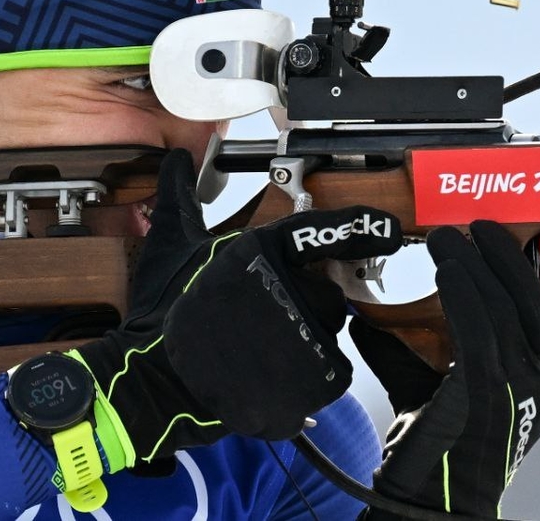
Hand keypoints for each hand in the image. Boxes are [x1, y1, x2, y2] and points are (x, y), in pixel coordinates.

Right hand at [72, 149, 401, 470]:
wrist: (152, 380)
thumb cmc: (162, 313)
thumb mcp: (170, 246)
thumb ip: (182, 198)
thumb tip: (175, 160)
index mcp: (260, 248)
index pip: (319, 233)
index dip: (358, 229)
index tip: (387, 229)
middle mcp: (287, 287)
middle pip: (326, 291)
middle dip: (303, 302)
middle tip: (260, 320)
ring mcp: (301, 334)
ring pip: (328, 330)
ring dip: (305, 339)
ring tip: (260, 349)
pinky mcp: (309, 379)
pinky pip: (331, 371)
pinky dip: (309, 376)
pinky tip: (271, 374)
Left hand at [353, 221, 539, 517]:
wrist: (432, 496)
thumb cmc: (436, 438)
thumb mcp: (433, 378)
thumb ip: (419, 340)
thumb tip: (373, 304)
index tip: (525, 238)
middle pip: (535, 300)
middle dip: (506, 256)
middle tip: (479, 225)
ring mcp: (522, 388)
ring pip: (507, 310)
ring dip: (477, 265)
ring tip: (449, 236)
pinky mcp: (486, 393)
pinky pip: (480, 333)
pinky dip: (464, 295)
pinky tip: (447, 270)